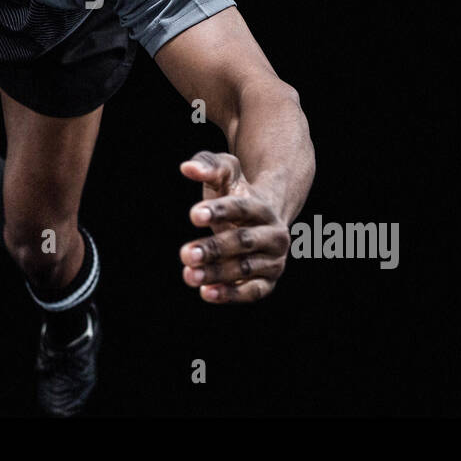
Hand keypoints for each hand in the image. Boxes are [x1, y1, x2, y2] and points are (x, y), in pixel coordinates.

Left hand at [178, 151, 289, 302]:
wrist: (259, 221)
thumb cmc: (236, 195)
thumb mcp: (225, 175)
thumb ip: (208, 166)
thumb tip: (187, 167)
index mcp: (264, 207)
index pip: (242, 208)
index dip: (219, 211)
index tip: (193, 215)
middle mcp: (274, 235)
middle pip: (243, 241)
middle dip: (214, 248)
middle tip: (185, 253)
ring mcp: (274, 260)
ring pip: (246, 268)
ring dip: (217, 273)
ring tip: (189, 274)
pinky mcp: (268, 282)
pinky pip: (252, 291)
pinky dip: (231, 294)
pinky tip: (206, 293)